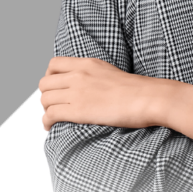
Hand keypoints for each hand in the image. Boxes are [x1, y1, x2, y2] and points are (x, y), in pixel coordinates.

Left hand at [38, 57, 162, 132]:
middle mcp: (79, 75)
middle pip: (45, 83)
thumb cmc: (136, 89)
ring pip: (45, 99)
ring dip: (45, 111)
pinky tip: (51, 128)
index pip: (53, 64)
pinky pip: (50, 115)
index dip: (49, 77)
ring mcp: (78, 92)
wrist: (148, 98)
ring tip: (52, 119)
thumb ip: (94, 74)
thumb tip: (87, 86)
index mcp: (87, 63)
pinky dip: (46, 123)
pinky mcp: (78, 110)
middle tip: (53, 105)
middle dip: (45, 95)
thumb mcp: (110, 71)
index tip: (54, 88)